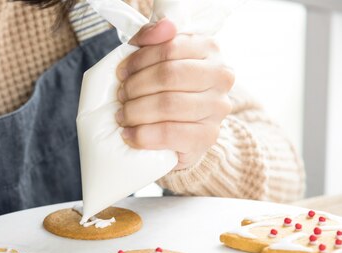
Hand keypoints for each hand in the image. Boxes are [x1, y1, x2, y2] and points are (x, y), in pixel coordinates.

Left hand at [115, 19, 234, 169]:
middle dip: (135, 87)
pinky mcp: (208, 137)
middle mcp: (220, 77)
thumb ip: (155, 39)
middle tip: (121, 96)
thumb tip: (163, 27)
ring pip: (167, 104)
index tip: (121, 73)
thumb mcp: (160, 60)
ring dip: (135, 111)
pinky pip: (169, 133)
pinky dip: (142, 135)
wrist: (180, 134)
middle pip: (168, 76)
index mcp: (210, 49)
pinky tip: (129, 135)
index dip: (139, 60)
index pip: (169, 49)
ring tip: (122, 116)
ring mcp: (218, 108)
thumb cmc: (167, 92)